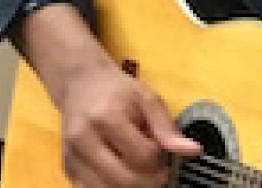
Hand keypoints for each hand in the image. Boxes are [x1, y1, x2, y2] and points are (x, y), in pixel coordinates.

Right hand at [54, 57, 201, 187]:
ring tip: (141, 174)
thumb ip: (168, 128)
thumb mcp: (148, 99)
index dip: (159, 160)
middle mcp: (83, 140)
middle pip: (124, 180)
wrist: (80, 84)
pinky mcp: (67, 168)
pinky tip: (123, 176)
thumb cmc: (118, 91)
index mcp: (106, 118)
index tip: (162, 154)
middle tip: (158, 173)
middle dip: (149, 181)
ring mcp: (72, 157)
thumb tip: (194, 151)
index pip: (142, 156)